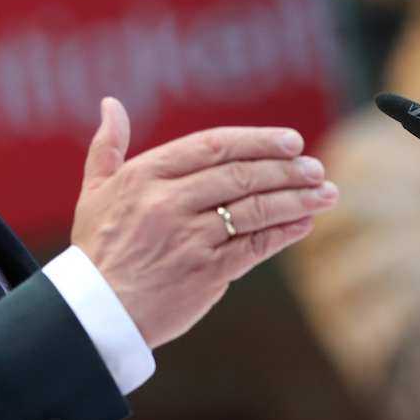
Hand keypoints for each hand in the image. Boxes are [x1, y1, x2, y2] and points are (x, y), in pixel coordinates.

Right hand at [70, 97, 339, 347]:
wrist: (95, 314)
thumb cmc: (98, 250)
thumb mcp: (94, 192)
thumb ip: (108, 146)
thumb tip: (111, 104)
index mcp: (145, 176)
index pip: (214, 146)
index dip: (258, 140)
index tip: (291, 141)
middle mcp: (169, 203)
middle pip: (242, 175)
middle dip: (287, 169)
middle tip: (316, 167)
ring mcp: (189, 238)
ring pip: (256, 209)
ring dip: (297, 199)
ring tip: (325, 193)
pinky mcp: (206, 273)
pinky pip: (255, 246)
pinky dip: (284, 233)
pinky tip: (304, 224)